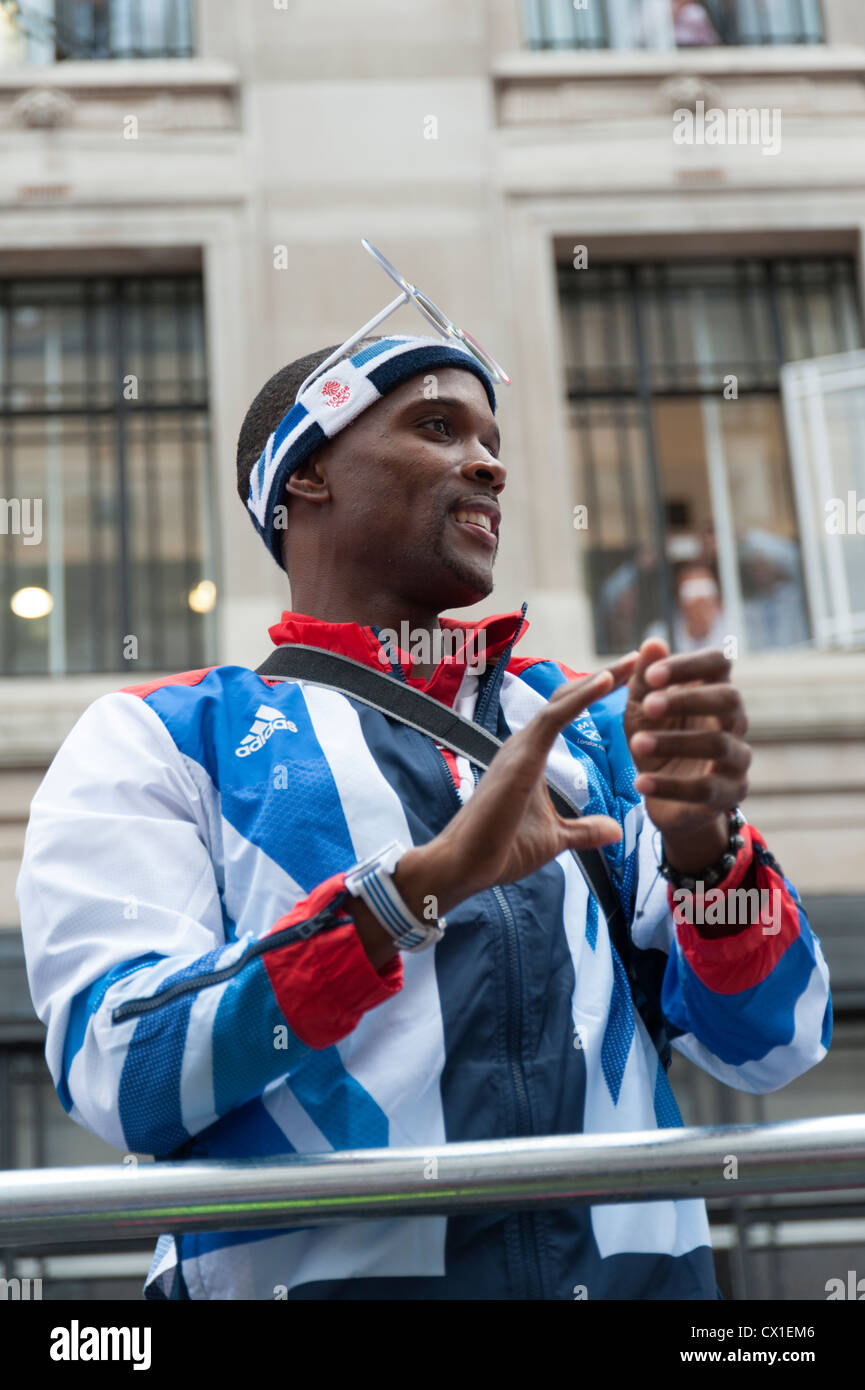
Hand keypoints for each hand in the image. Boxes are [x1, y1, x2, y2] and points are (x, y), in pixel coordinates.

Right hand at [397, 653, 638, 917]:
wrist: (467, 867)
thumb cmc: (502, 850)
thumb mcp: (556, 839)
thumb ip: (584, 830)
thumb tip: (615, 830)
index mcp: (531, 755)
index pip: (567, 712)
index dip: (596, 691)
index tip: (630, 677)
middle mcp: (524, 743)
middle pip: (568, 697)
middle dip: (605, 676)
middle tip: (641, 656)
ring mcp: (520, 747)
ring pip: (563, 699)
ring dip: (599, 679)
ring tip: (633, 661)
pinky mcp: (521, 756)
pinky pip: (554, 717)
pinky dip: (581, 696)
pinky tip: (606, 681)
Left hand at [624, 639, 751, 874]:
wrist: (665, 798)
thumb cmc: (656, 741)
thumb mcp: (641, 711)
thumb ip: (645, 680)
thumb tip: (653, 642)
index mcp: (715, 692)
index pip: (719, 663)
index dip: (688, 665)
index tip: (652, 675)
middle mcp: (734, 722)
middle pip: (728, 699)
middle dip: (688, 699)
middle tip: (649, 707)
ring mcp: (737, 759)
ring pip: (719, 744)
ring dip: (674, 742)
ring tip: (636, 743)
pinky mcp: (729, 794)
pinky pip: (705, 789)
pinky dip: (670, 785)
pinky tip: (640, 782)